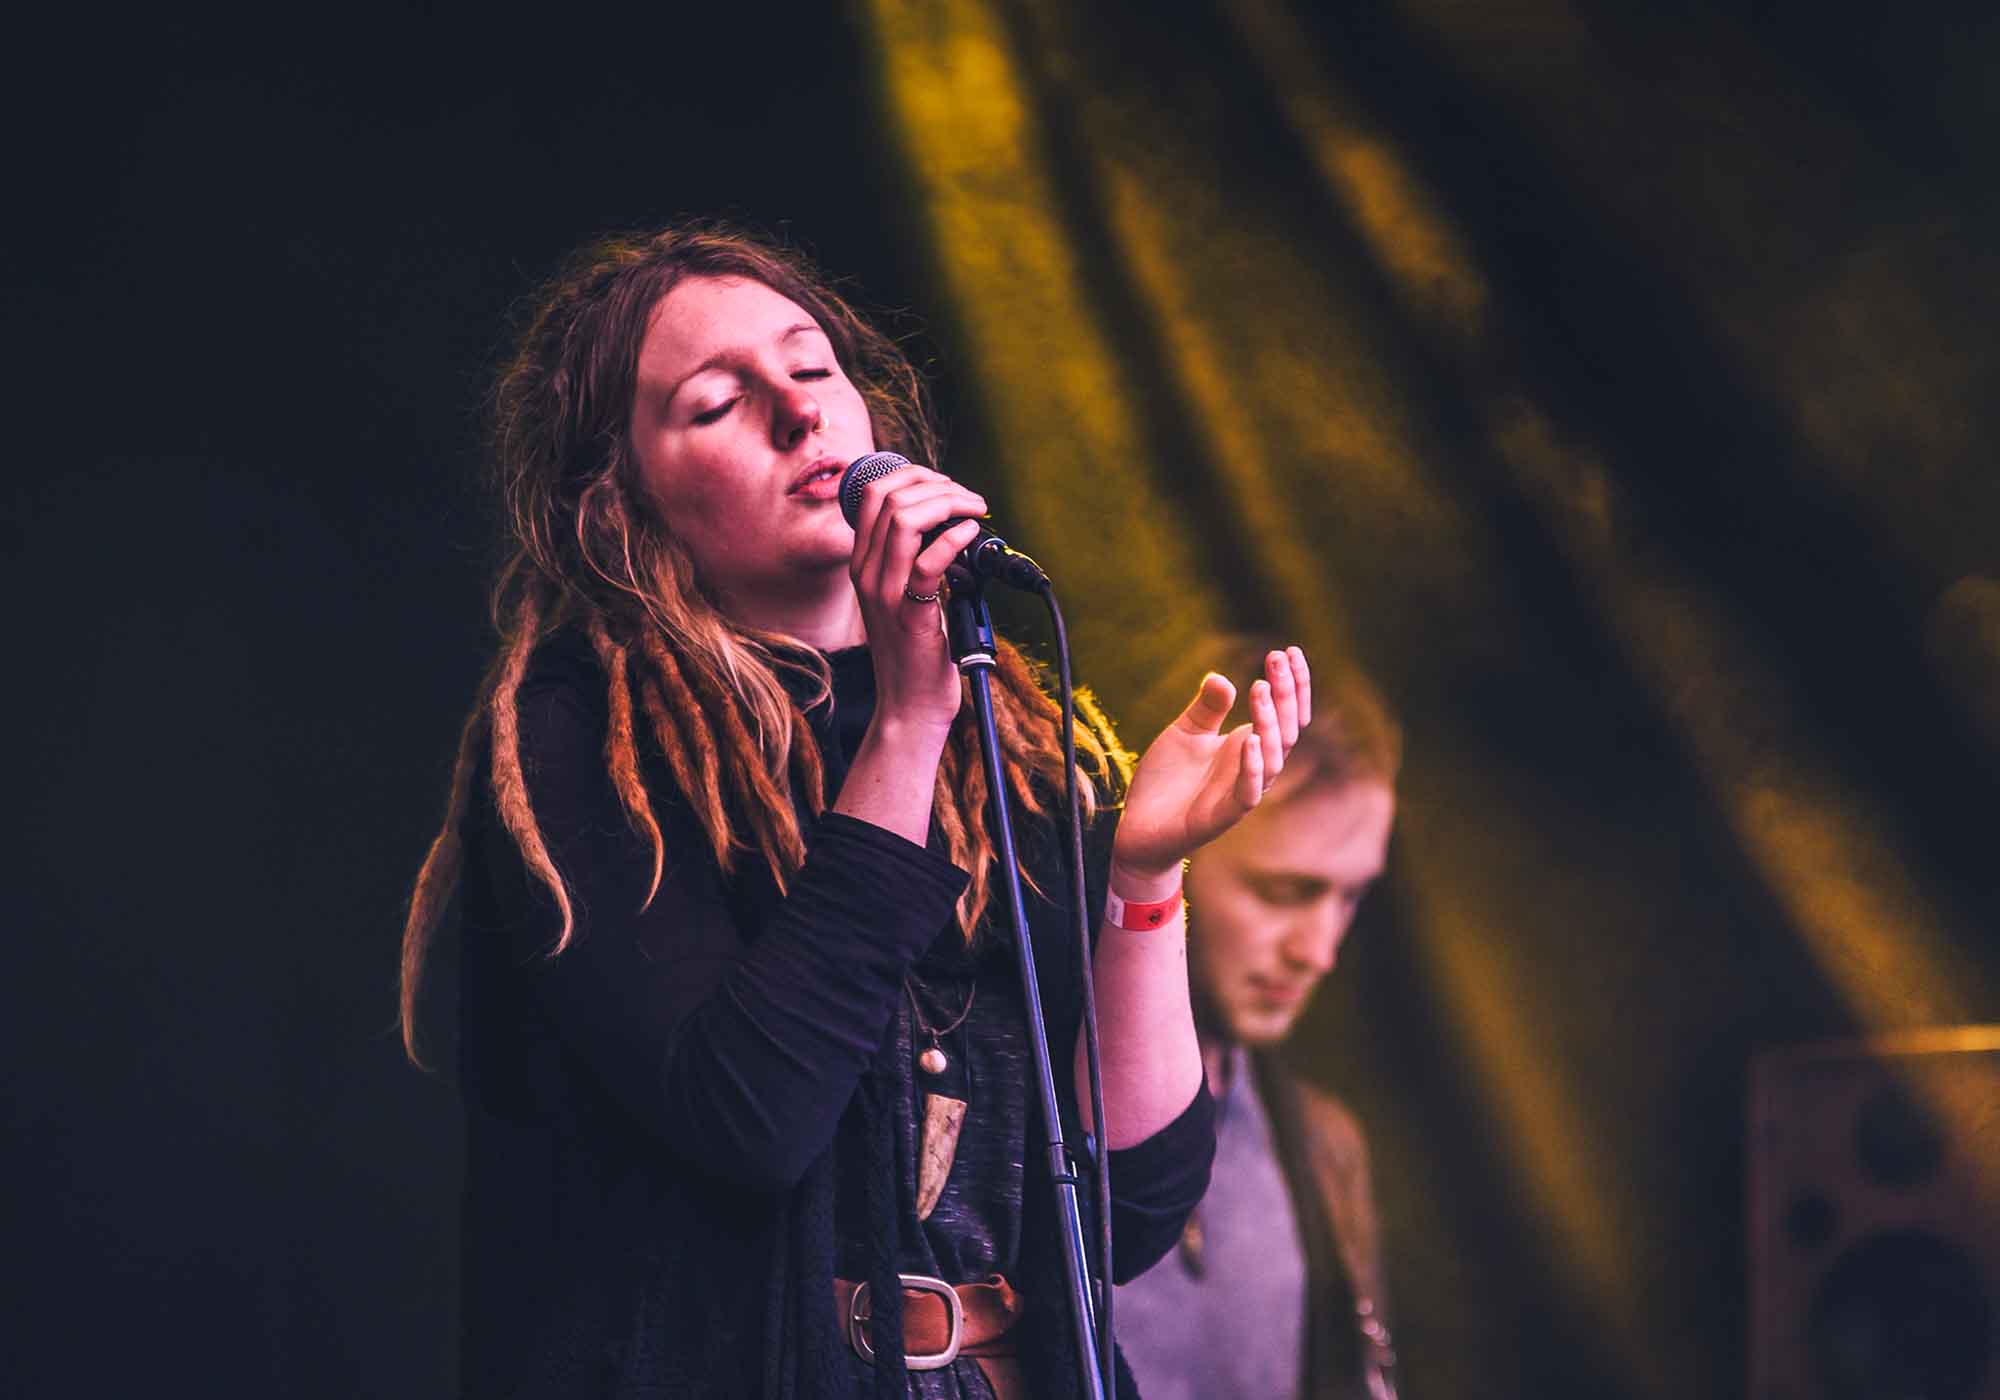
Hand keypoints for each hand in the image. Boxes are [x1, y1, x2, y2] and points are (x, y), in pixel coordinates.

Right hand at [846, 464, 987, 734]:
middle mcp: (867, 574)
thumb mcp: (904, 594)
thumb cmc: (917, 649)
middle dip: (938, 485)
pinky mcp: (911, 617)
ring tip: (976, 512)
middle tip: (970, 500)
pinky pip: (928, 563)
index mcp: (863, 564)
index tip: (947, 485)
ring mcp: (885, 595)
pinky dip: (954, 539)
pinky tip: (971, 535)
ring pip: (905, 521)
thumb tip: (950, 519)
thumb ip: (914, 558)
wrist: (910, 705)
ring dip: (949, 504)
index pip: (872, 494)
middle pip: (890, 498)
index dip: (912, 475)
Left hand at [1111, 647, 1311, 884]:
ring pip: (1273, 758)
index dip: (1293, 684)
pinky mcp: (1223, 815)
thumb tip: (1222, 678)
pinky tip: (1247, 740)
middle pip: (1287, 730)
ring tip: (1260, 689)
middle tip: (1275, 658)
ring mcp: (1240, 791)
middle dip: (1286, 693)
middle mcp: (1252, 767)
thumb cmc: (1166, 781)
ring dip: (1270, 722)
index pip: (1285, 713)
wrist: (1138, 827)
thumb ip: (1206, 709)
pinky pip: (1248, 793)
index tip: (1288, 650)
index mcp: (1246, 745)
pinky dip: (1252, 768)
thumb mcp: (1184, 733)